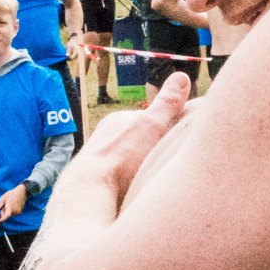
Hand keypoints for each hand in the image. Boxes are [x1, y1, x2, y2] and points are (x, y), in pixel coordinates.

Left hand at [0, 184, 29, 221]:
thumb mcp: (4, 197)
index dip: (2, 220)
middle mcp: (15, 212)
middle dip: (3, 213)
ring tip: (7, 204)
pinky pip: (13, 213)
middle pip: (6, 216)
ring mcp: (18, 212)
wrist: (23, 192)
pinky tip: (11, 205)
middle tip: (2, 207)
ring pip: (9, 214)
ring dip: (7, 212)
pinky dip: (10, 211)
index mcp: (10, 208)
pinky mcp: (19, 212)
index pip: (6, 216)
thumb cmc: (12, 194)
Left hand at [75, 72, 191, 198]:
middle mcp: (105, 138)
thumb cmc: (121, 158)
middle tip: (169, 162)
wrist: (87, 193)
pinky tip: (137, 193)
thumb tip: (182, 76)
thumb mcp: (151, 125)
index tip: (181, 139)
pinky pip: (117, 180)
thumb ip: (167, 104)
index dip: (167, 128)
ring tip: (154, 180)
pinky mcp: (94, 183)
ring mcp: (98, 161)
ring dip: (140, 169)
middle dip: (152, 149)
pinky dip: (129, 184)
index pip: (148, 119)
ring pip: (126, 162)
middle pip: (137, 141)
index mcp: (118, 121)